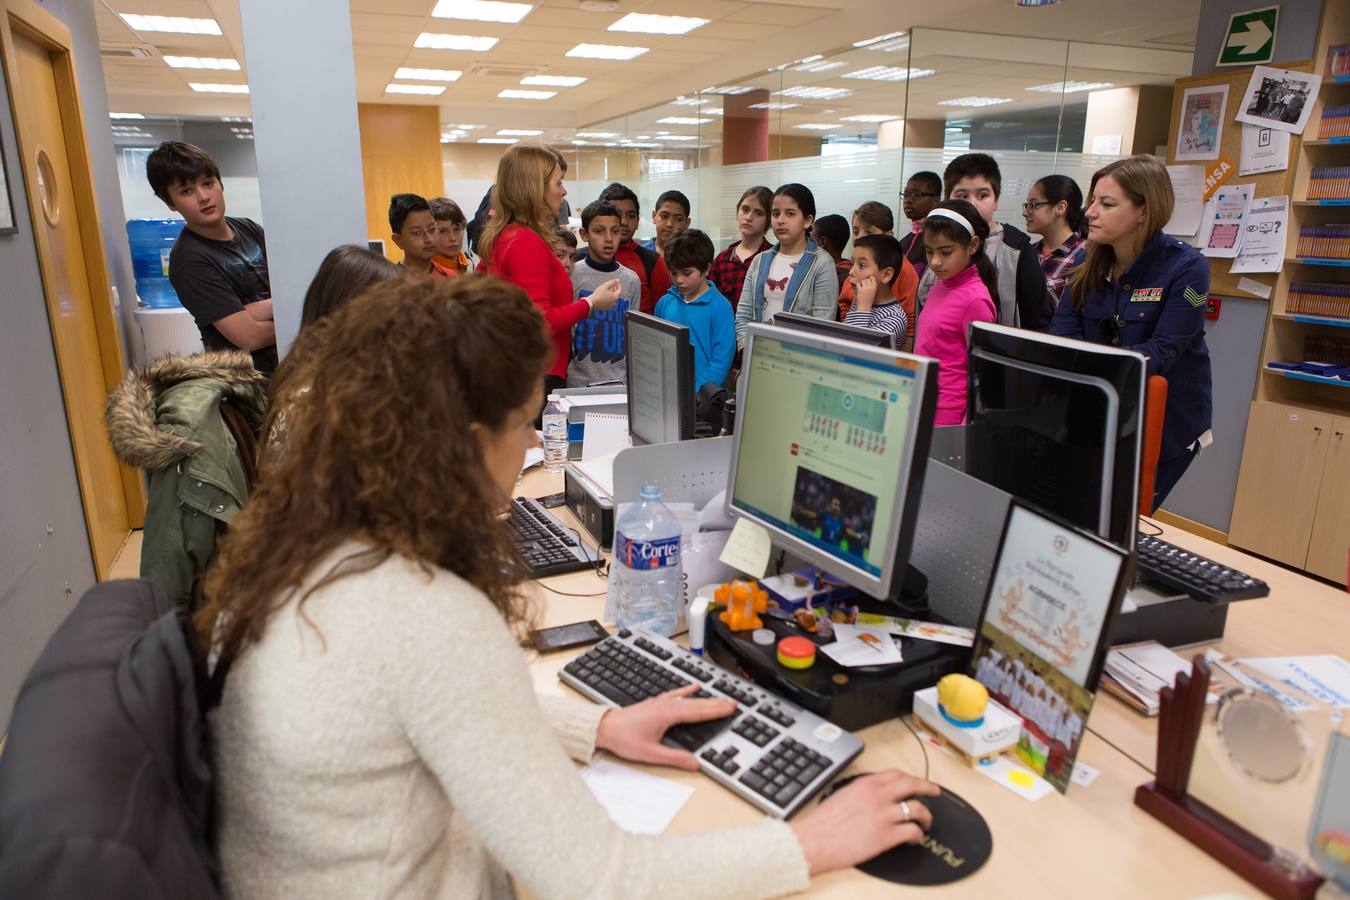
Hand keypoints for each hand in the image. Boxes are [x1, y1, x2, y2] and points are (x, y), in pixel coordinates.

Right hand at [588, 278, 622, 311]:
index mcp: (615, 297)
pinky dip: (609, 298)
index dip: (619, 285)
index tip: (616, 282)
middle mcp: (615, 302)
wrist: (592, 302)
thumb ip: (612, 282)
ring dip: (612, 294)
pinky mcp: (607, 308)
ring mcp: (611, 306)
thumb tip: (618, 280)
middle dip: (615, 289)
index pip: (620, 290)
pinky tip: (605, 295)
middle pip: (617, 294)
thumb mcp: (605, 286)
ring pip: (613, 298)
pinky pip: (610, 302)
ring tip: (608, 290)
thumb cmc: (598, 294)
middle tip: (612, 285)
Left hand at [594, 683, 735, 769]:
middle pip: (696, 703)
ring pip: (688, 698)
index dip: (716, 710)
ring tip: (720, 697)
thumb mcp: (651, 754)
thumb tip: (695, 763)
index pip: (698, 712)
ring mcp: (660, 702)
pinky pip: (676, 694)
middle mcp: (666, 705)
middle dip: (716, 703)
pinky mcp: (655, 703)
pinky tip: (692, 686)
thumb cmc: (624, 739)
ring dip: (705, 697)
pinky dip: (686, 690)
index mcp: (668, 715)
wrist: (604, 728)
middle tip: (733, 702)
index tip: (731, 708)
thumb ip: (675, 758)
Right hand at [790, 770, 937, 875]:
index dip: (910, 778)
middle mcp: (878, 796)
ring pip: (918, 809)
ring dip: (926, 816)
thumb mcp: (842, 796)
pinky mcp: (887, 835)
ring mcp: (884, 815)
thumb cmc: (823, 823)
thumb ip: (861, 793)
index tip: (916, 782)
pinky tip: (915, 839)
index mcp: (865, 784)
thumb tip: (872, 798)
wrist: (815, 840)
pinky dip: (918, 835)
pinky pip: (913, 831)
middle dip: (928, 788)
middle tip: (935, 792)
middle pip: (912, 785)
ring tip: (926, 822)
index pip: (896, 774)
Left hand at [853, 276, 877, 311]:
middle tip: (864, 286)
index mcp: (875, 288)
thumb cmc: (869, 299)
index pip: (873, 279)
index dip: (870, 278)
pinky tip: (859, 289)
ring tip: (861, 288)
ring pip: (863, 281)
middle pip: (867, 279)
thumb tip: (868, 278)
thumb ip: (872, 286)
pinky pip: (858, 283)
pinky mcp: (860, 290)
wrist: (865, 306)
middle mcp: (870, 287)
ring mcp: (865, 288)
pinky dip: (858, 285)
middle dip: (865, 282)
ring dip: (861, 283)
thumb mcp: (873, 292)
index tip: (868, 280)